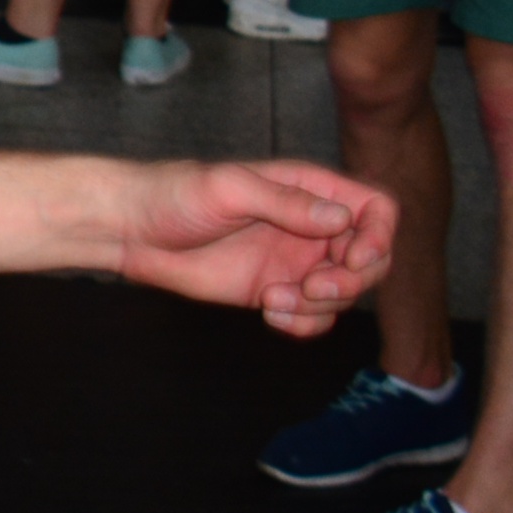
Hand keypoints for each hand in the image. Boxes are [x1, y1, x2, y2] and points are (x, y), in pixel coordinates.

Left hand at [111, 160, 395, 336]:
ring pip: (343, 293)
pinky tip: (270, 312)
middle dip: (352, 280)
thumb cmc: (174, 194)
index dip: (380, 236)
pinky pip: (313, 317)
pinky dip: (304, 323)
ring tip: (276, 299)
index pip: (376, 209)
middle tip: (312, 288)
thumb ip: (285, 203)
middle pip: (371, 258)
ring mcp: (295, 261)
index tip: (355, 258)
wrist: (132, 230)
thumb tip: (341, 219)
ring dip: (323, 306)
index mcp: (308, 189)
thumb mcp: (228, 189)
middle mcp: (310, 226)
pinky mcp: (274, 290)